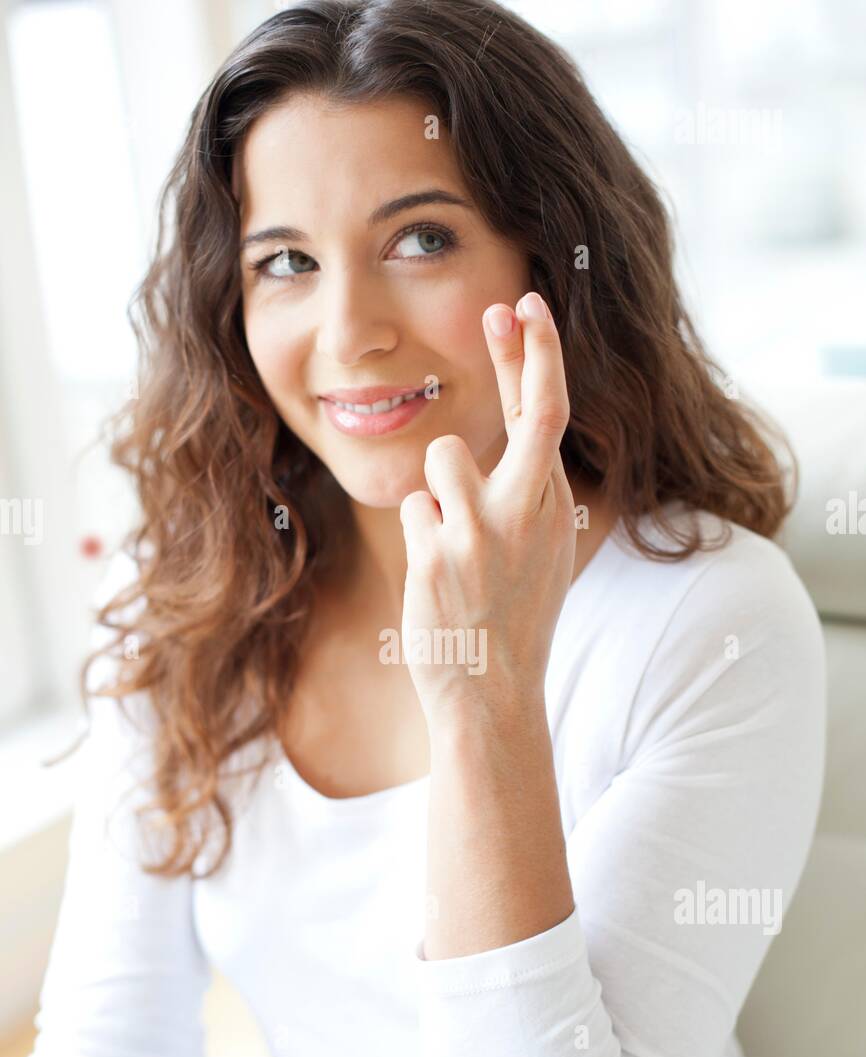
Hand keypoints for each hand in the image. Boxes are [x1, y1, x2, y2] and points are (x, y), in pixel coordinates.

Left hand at [398, 290, 576, 728]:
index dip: (538, 356)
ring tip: (453, 543)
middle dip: (520, 352)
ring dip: (439, 490)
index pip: (549, 417)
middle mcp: (528, 513)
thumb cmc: (512, 621)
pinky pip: (415, 509)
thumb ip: (531, 496)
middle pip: (528, 414)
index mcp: (554, 509)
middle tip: (501, 307)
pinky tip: (438, 578)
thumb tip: (512, 443)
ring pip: (443, 458)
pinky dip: (422, 534)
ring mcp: (482, 532)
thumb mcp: (542, 556)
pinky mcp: (438, 554)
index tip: (524, 307)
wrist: (492, 693)